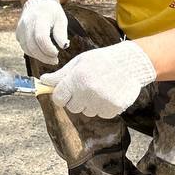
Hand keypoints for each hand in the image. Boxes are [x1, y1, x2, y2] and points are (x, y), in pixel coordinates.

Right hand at [16, 0, 68, 63]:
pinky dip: (34, 53)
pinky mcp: (18, 34)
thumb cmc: (51, 11)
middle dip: (44, 57)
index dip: (49, 49)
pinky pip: (24, 47)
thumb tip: (63, 46)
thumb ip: (61, 33)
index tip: (57, 53)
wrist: (37, 2)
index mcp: (39, 17)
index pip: (41, 37)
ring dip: (39, 57)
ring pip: (27, 49)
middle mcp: (27, 23)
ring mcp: (20, 29)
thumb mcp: (61, 19)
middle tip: (55, 60)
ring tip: (50, 58)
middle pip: (32, 46)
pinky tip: (42, 54)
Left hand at [41, 41, 156, 118]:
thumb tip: (43, 81)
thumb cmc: (102, 60)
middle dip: (76, 99)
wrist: (131, 63)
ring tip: (101, 88)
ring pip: (87, 112)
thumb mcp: (79, 62)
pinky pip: (101, 114)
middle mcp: (88, 91)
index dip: (62, 95)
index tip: (67, 91)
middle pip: (72, 107)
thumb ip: (61, 74)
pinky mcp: (113, 108)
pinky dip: (104, 107)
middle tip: (87, 86)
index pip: (58, 98)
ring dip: (91, 104)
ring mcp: (101, 101)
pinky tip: (110, 93)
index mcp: (77, 78)